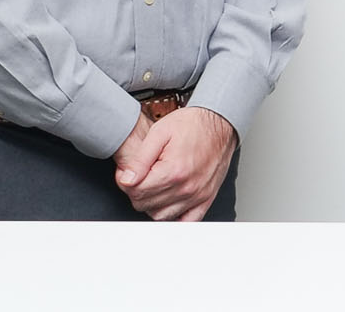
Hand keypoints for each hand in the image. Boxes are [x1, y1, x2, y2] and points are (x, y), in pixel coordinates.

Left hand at [114, 107, 236, 220]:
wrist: (218, 122)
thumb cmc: (191, 124)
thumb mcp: (159, 132)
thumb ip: (140, 159)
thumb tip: (126, 180)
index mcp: (173, 171)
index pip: (136, 192)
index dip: (126, 181)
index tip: (128, 173)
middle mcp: (186, 187)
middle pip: (145, 205)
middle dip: (137, 191)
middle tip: (141, 176)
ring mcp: (197, 196)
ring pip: (161, 216)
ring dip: (152, 204)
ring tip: (154, 185)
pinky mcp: (206, 199)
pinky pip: (186, 222)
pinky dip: (174, 217)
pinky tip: (169, 202)